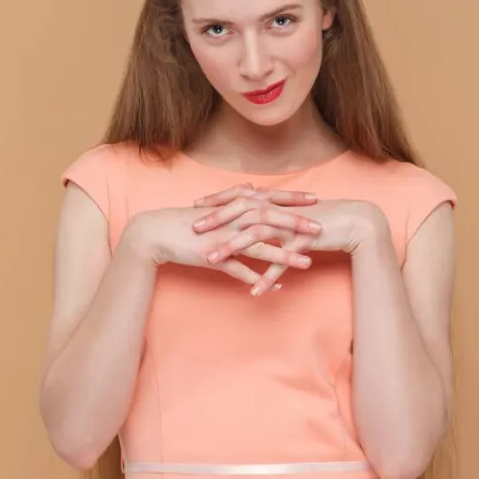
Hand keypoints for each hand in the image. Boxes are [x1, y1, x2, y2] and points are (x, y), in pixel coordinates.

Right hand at [122, 190, 320, 290]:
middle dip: (297, 223)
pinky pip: (242, 271)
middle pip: (270, 219)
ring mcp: (225, 238)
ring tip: (309, 262)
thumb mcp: (215, 207)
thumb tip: (252, 190)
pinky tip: (278, 288)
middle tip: (320, 228)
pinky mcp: (215, 257)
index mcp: (233, 205)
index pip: (269, 198)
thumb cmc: (187, 221)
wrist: (158, 233)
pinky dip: (260, 280)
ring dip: (286, 255)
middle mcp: (232, 219)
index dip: (292, 199)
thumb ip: (237, 200)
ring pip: (261, 246)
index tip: (315, 199)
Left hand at [192, 191, 387, 294]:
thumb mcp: (290, 212)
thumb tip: (253, 208)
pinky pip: (281, 261)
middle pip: (242, 211)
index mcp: (274, 200)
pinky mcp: (303, 241)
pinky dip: (267, 276)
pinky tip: (255, 291)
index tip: (196, 206)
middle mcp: (279, 209)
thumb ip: (271, 210)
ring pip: (256, 235)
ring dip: (233, 247)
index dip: (217, 200)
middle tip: (194, 229)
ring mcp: (290, 225)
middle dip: (216, 220)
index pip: (240, 196)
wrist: (352, 221)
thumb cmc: (319, 217)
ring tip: (212, 260)